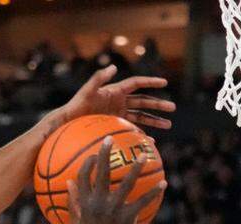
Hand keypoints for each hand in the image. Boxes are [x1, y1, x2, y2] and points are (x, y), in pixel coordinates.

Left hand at [55, 65, 175, 130]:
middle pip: (143, 101)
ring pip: (141, 116)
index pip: (137, 84)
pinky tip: (152, 140)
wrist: (68, 122)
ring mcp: (118, 113)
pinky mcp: (114, 125)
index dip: (150, 82)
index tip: (164, 82)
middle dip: (158, 104)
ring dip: (154, 120)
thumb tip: (114, 66)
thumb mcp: (87, 92)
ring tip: (169, 125)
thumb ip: (98, 79)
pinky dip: (142, 133)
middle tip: (173, 108)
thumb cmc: (76, 105)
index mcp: (115, 91)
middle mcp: (119, 101)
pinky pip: (132, 129)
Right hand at [68, 137, 165, 223]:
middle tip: (110, 139)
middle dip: (104, 154)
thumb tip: (68, 182)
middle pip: (102, 174)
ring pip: (126, 184)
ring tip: (143, 155)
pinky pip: (143, 201)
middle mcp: (97, 204)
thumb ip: (72, 201)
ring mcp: (113, 211)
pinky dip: (154, 191)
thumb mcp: (77, 222)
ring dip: (136, 168)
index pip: (83, 177)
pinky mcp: (127, 218)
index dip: (88, 162)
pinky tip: (163, 183)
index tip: (94, 152)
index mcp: (84, 204)